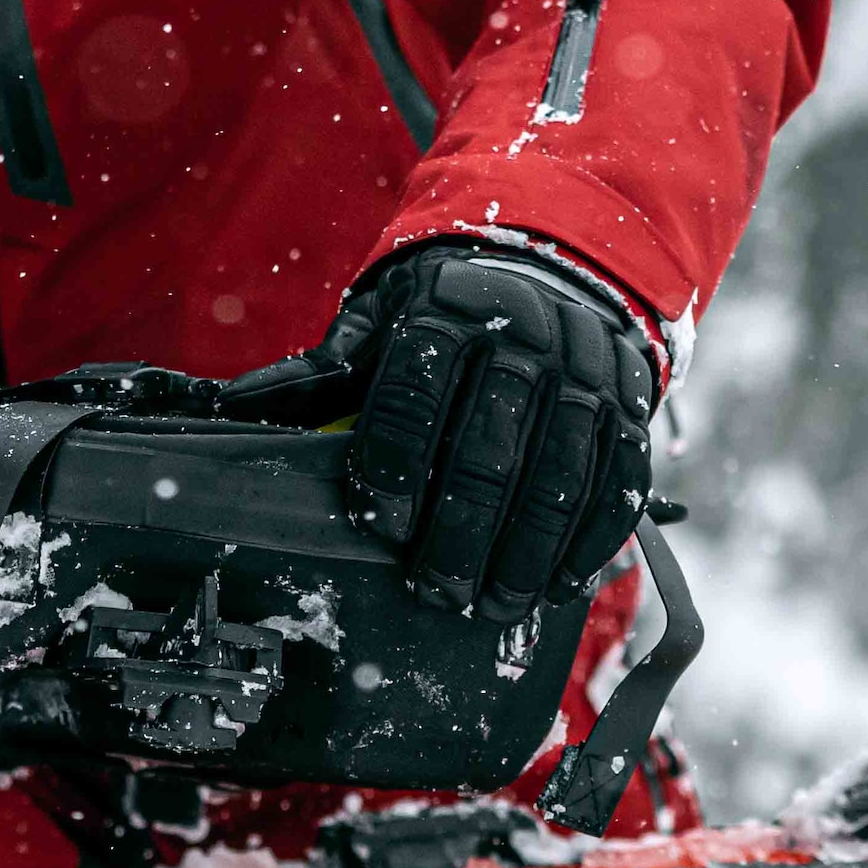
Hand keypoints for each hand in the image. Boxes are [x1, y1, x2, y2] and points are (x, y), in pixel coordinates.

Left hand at [321, 240, 658, 616]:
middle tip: (433, 590)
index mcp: (449, 311)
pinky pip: (618, 483)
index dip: (393, 467)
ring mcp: (586, 373)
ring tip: (491, 605)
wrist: (555, 262)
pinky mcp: (631, 407)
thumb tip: (236, 408)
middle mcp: (526, 337)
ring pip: (557, 479)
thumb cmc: (449, 309)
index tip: (378, 523)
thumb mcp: (383, 318)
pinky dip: (589, 543)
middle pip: (486, 452)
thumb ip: (322, 370)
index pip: (414, 396)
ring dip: (523, 554)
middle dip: (457, 533)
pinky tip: (556, 586)